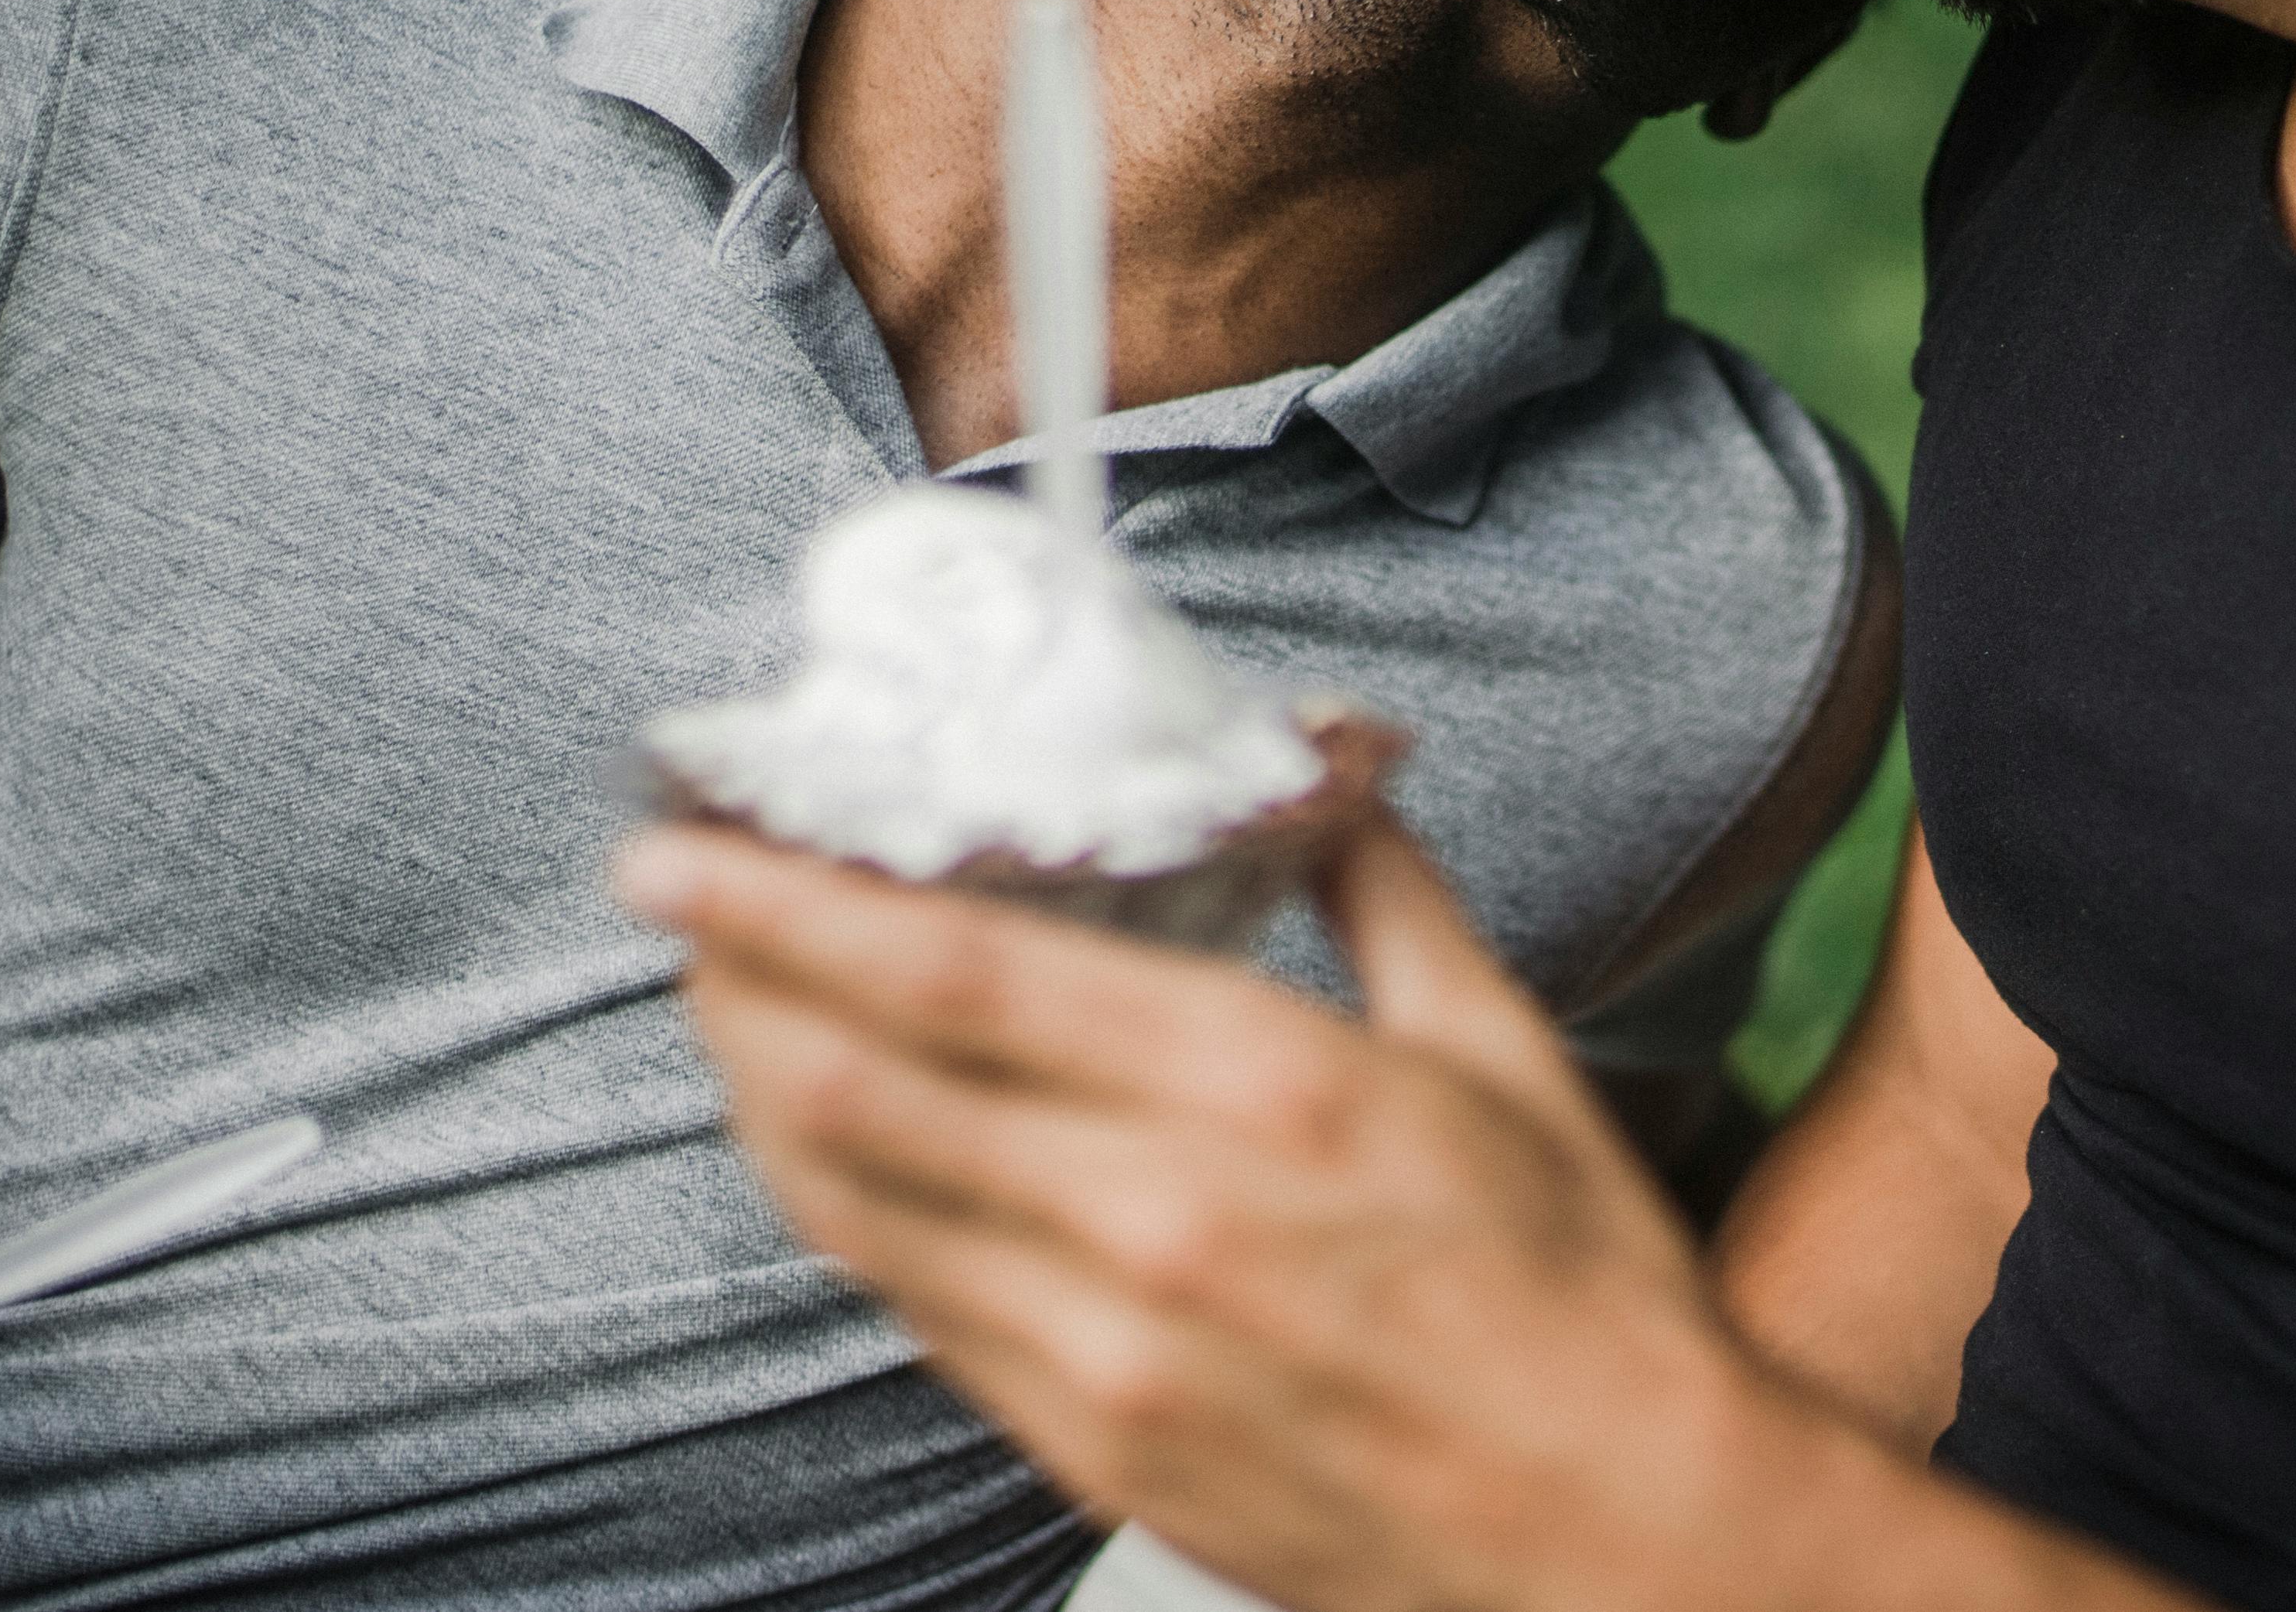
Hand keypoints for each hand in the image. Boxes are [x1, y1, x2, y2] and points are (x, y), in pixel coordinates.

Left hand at [614, 811, 1820, 1611]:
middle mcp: (1154, 1217)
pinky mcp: (1089, 1450)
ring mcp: (1106, 1353)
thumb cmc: (1581, 1296)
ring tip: (723, 1008)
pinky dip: (843, 1212)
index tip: (687, 848)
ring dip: (760, 1092)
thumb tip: (1315, 761)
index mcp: (1258, 1086)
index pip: (957, 975)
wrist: (1624, 1545)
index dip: (792, 906)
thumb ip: (1376, 885)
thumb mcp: (1500, 1048)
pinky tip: (826, 1150)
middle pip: (858, 1082)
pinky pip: (912, 1310)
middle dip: (733, 979)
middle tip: (671, 900)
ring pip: (854, 1203)